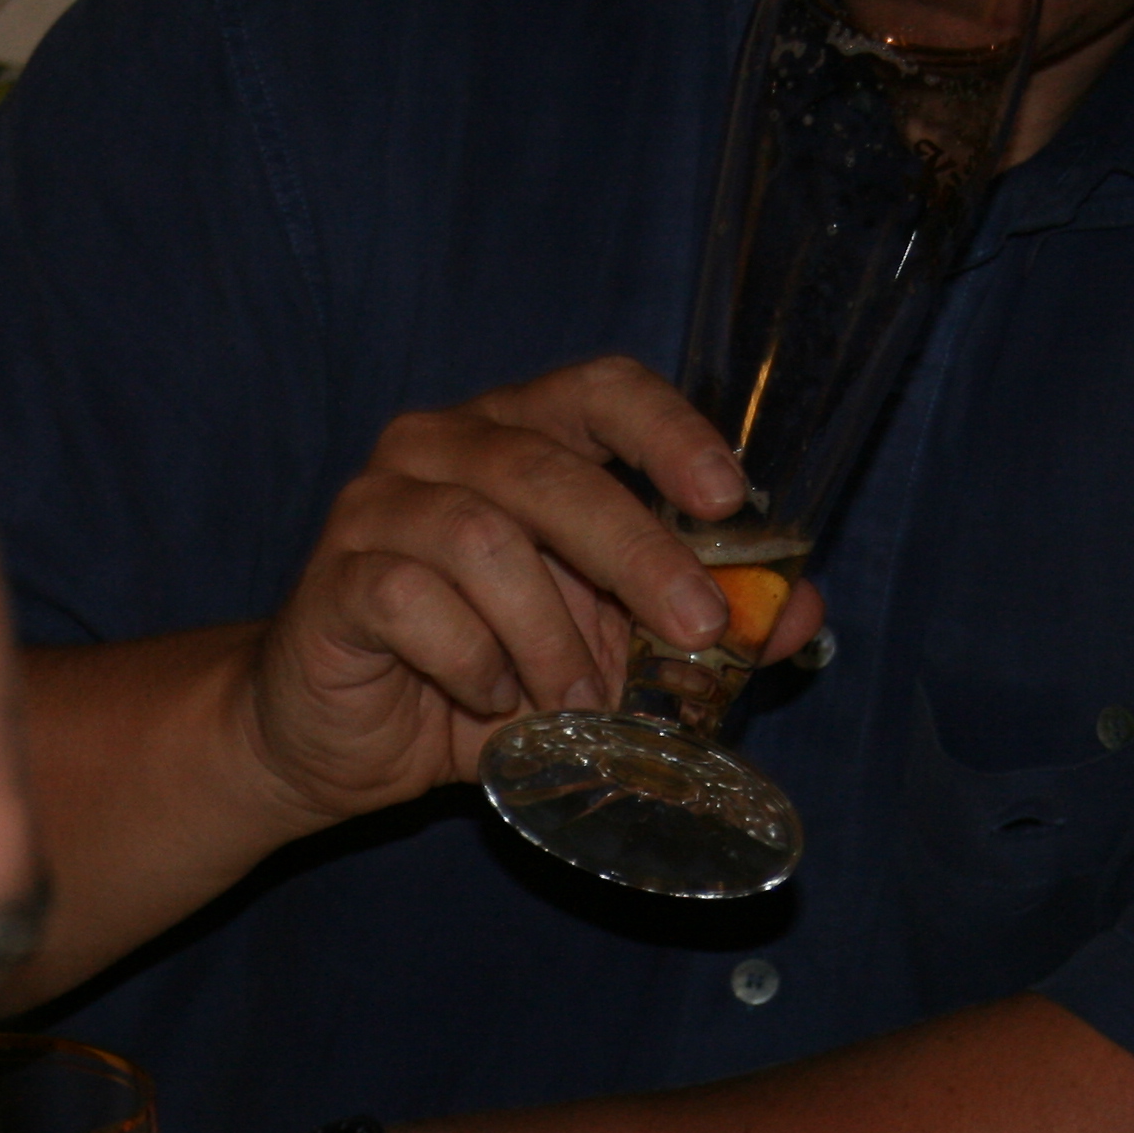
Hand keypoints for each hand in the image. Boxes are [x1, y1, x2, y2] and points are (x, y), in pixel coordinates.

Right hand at [244, 355, 827, 827]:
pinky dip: (471, 661)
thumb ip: (689, 627)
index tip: (727, 499)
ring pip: (483, 539)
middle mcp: (440, 447)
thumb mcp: (601, 655)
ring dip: (548, 634)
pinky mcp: (336, 579)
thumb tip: (798, 613)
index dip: (669, 431)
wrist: (336, 742)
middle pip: (550, 469)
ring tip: (570, 697)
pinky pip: (413, 601)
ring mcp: (376, 506)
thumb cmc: (475, 679)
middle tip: (697, 631)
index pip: (598, 390)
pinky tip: (487, 699)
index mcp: (515, 436)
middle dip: (639, 554)